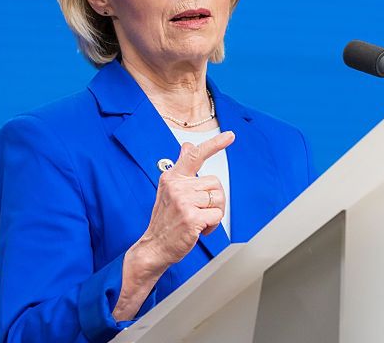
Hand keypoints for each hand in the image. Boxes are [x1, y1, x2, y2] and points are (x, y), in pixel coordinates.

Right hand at [134, 130, 233, 273]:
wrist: (153, 247)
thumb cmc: (165, 220)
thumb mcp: (168, 189)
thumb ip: (180, 167)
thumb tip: (188, 146)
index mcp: (172, 177)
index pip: (195, 155)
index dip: (215, 144)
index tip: (229, 135)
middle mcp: (177, 186)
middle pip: (215, 184)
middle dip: (213, 200)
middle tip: (199, 211)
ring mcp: (183, 202)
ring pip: (218, 200)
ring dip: (213, 214)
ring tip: (197, 221)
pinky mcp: (191, 218)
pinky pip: (217, 216)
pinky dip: (212, 226)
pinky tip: (199, 230)